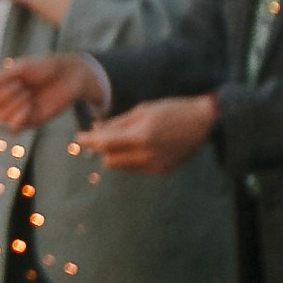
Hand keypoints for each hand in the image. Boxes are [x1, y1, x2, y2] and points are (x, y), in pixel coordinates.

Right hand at [0, 51, 100, 128]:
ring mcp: (18, 111)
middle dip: (3, 94)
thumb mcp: (19, 70)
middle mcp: (7, 100)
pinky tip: (28, 108)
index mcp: (1, 85)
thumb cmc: (44, 67)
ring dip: (13, 104)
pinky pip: (15, 128)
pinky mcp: (31, 121)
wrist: (70, 75)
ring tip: (29, 93)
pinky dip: (18, 119)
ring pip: (1, 117)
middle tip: (21, 84)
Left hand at [80, 93, 216, 175]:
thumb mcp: (142, 110)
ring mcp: (156, 166)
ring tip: (122, 141)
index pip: (104, 143)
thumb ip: (117, 123)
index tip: (78, 137)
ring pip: (121, 167)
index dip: (88, 141)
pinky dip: (131, 160)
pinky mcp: (162, 171)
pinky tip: (139, 148)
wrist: (204, 122)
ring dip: (115, 156)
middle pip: (109, 160)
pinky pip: (136, 169)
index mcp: (141, 136)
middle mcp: (147, 155)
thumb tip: (95, 130)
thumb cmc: (172, 110)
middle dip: (102, 149)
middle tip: (100, 137)